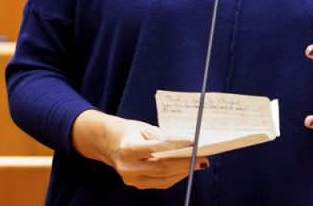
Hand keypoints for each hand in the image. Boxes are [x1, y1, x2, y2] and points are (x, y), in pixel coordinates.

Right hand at [71, 109, 207, 189]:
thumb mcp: (144, 128)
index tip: (193, 143)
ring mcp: (131, 179)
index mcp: (128, 148)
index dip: (176, 146)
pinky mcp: (136, 184)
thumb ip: (163, 137)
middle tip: (202, 157)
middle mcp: (128, 167)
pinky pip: (160, 183)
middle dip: (185, 163)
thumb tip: (187, 144)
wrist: (109, 143)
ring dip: (183, 172)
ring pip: (163, 179)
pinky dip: (175, 176)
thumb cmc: (130, 132)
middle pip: (162, 168)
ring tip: (198, 164)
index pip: (156, 148)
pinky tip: (185, 169)